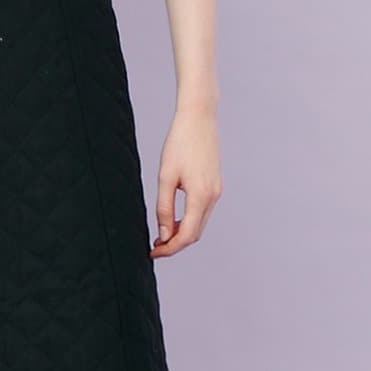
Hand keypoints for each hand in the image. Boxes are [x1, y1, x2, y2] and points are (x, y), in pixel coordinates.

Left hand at [151, 105, 220, 256]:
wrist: (199, 118)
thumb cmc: (179, 143)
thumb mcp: (165, 176)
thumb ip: (164, 207)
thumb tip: (163, 234)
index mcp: (201, 196)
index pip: (187, 235)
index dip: (170, 248)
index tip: (153, 252)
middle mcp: (213, 196)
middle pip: (195, 233)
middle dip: (175, 244)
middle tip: (154, 246)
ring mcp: (217, 191)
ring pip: (200, 223)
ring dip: (182, 233)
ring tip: (161, 235)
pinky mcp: (215, 184)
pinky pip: (203, 211)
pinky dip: (189, 220)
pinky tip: (174, 219)